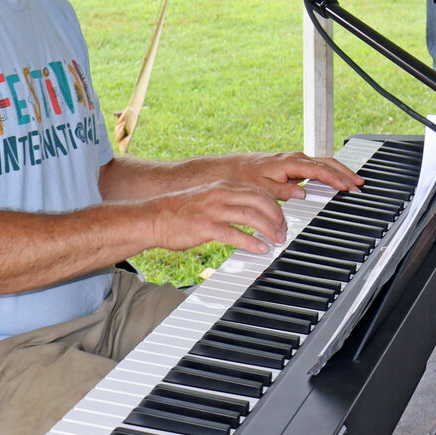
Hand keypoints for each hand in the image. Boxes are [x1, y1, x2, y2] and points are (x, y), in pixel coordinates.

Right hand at [146, 181, 297, 253]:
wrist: (152, 217)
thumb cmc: (180, 211)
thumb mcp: (208, 197)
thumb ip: (229, 201)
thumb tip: (251, 210)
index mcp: (224, 185)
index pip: (258, 191)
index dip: (275, 205)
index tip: (282, 218)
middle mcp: (220, 194)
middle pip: (260, 202)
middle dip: (277, 217)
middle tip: (283, 231)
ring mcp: (213, 210)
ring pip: (251, 216)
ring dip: (269, 230)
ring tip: (277, 241)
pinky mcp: (205, 227)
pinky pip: (235, 234)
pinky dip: (252, 242)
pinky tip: (260, 249)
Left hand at [204, 151, 363, 202]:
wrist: (232, 170)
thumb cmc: (245, 177)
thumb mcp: (261, 188)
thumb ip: (283, 191)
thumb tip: (302, 193)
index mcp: (290, 162)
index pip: (319, 169)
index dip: (335, 178)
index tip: (347, 187)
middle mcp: (296, 159)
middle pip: (328, 163)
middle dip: (345, 173)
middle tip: (360, 184)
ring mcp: (296, 161)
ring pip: (325, 163)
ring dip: (341, 171)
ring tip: (356, 182)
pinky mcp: (295, 166)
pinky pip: (318, 167)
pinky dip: (331, 172)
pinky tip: (338, 180)